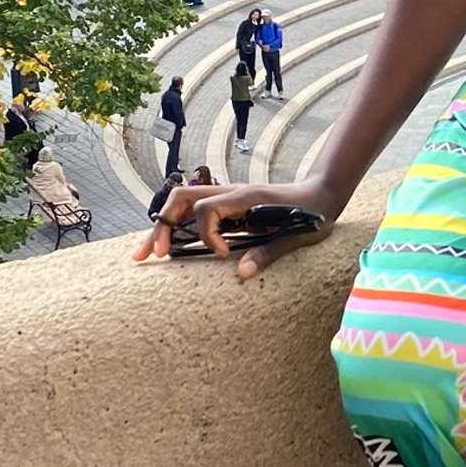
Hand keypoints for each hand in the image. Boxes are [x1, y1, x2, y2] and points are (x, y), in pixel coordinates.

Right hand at [131, 175, 345, 278]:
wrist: (322, 193)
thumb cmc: (313, 213)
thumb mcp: (297, 236)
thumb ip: (269, 252)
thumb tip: (240, 273)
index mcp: (246, 198)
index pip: (207, 209)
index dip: (208, 235)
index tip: (224, 256)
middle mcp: (230, 193)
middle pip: (182, 198)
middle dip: (163, 226)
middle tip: (153, 256)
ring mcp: (226, 199)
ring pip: (182, 204)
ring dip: (163, 227)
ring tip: (143, 255)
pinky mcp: (227, 208)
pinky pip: (194, 213)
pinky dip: (177, 229)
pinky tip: (166, 248)